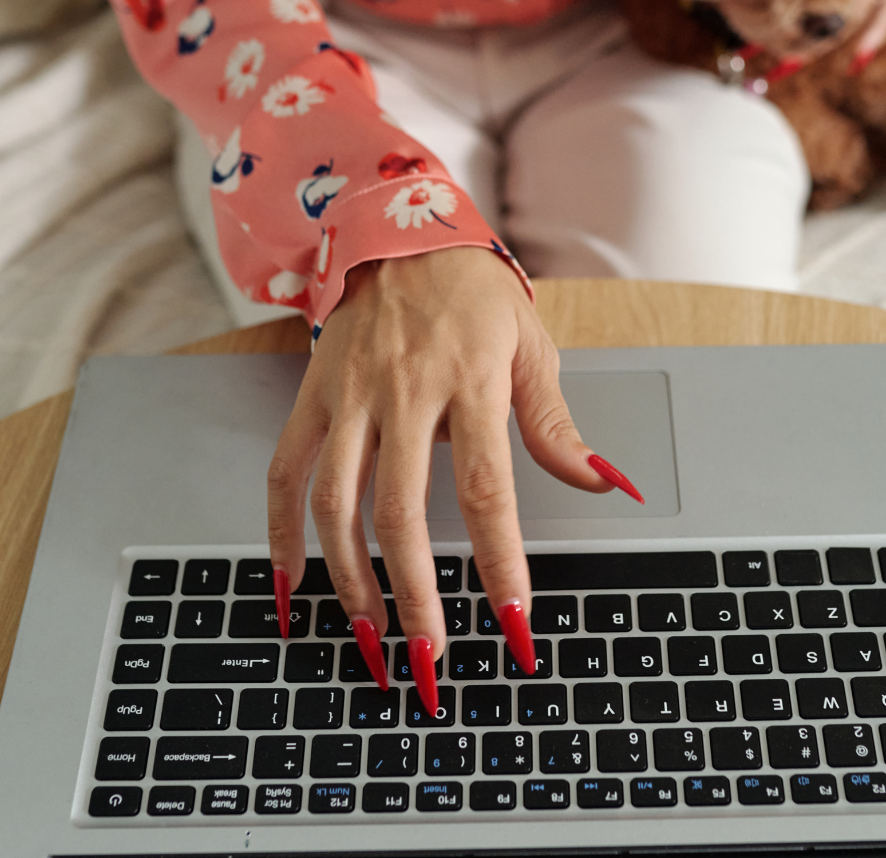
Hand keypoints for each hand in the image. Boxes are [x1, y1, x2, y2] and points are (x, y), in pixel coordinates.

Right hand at [265, 247, 642, 706]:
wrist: (398, 227)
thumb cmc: (472, 293)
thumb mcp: (530, 347)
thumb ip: (556, 425)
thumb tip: (603, 484)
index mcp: (469, 381)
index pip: (486, 490)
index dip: (499, 562)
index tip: (512, 624)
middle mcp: (403, 392)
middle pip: (401, 512)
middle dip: (415, 596)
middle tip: (429, 659)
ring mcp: (349, 396)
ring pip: (336, 505)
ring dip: (350, 582)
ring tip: (371, 639)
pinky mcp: (312, 396)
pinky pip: (285, 473)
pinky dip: (281, 536)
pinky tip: (292, 588)